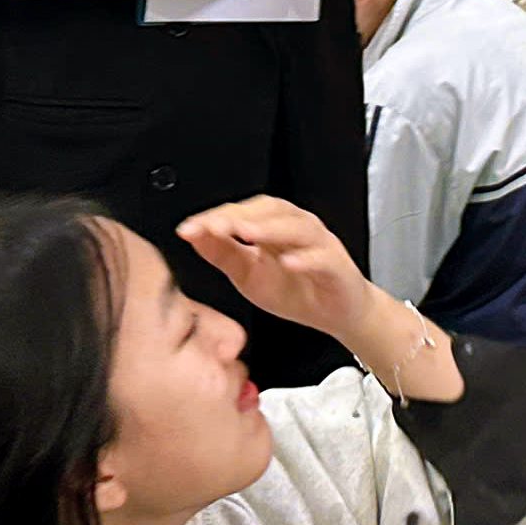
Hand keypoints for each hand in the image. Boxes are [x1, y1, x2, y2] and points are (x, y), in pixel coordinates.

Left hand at [178, 196, 379, 341]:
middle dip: (240, 216)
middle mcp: (296, 227)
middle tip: (214, 227)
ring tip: (246, 233)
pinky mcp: (336, 265)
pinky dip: (305, 258)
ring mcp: (319, 244)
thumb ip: (222, 254)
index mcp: (272, 226)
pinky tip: (288, 262)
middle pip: (270, 209)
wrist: (337, 314)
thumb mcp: (248, 275)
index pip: (242, 211)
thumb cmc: (296, 291)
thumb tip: (193, 235)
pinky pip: (322, 258)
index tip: (189, 229)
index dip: (216, 217)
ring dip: (270, 228)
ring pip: (296, 227)